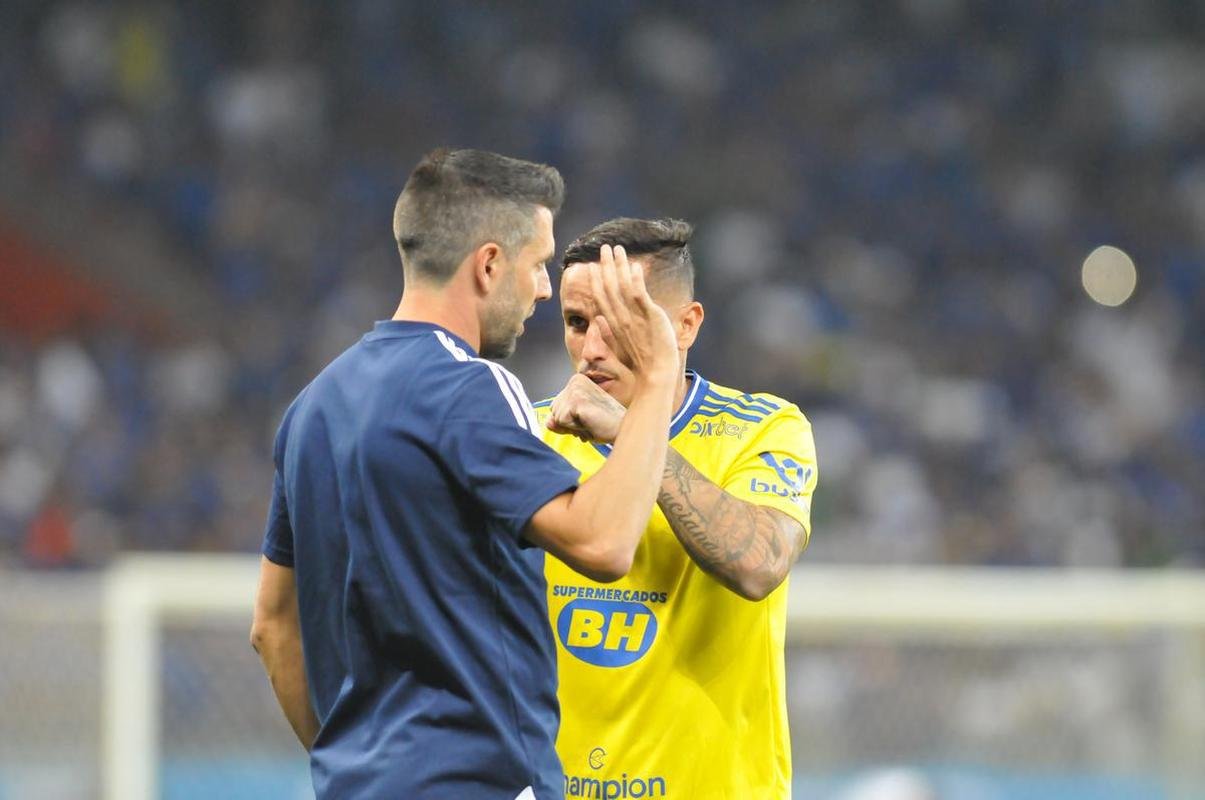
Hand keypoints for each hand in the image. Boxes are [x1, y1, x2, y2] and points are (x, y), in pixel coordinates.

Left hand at [547, 373, 626, 443]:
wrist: (623, 428)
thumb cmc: (607, 425)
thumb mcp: (579, 423)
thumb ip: (561, 422)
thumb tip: (548, 422)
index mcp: (577, 381)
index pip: (555, 407)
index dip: (569, 419)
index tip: (588, 417)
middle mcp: (575, 380)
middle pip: (553, 411)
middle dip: (569, 423)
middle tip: (590, 421)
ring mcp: (576, 389)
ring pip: (556, 418)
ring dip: (573, 426)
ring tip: (591, 422)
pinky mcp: (576, 399)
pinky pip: (562, 422)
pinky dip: (575, 428)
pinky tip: (590, 422)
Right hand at [588, 245, 677, 383]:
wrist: (655, 373)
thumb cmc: (641, 362)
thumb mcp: (620, 345)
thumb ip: (608, 332)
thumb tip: (599, 321)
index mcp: (613, 324)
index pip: (600, 297)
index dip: (596, 280)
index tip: (592, 266)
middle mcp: (621, 318)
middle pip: (609, 286)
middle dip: (606, 265)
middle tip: (604, 247)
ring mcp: (634, 316)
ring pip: (623, 286)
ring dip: (620, 265)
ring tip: (618, 249)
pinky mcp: (649, 316)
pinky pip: (640, 294)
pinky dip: (637, 279)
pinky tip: (635, 266)